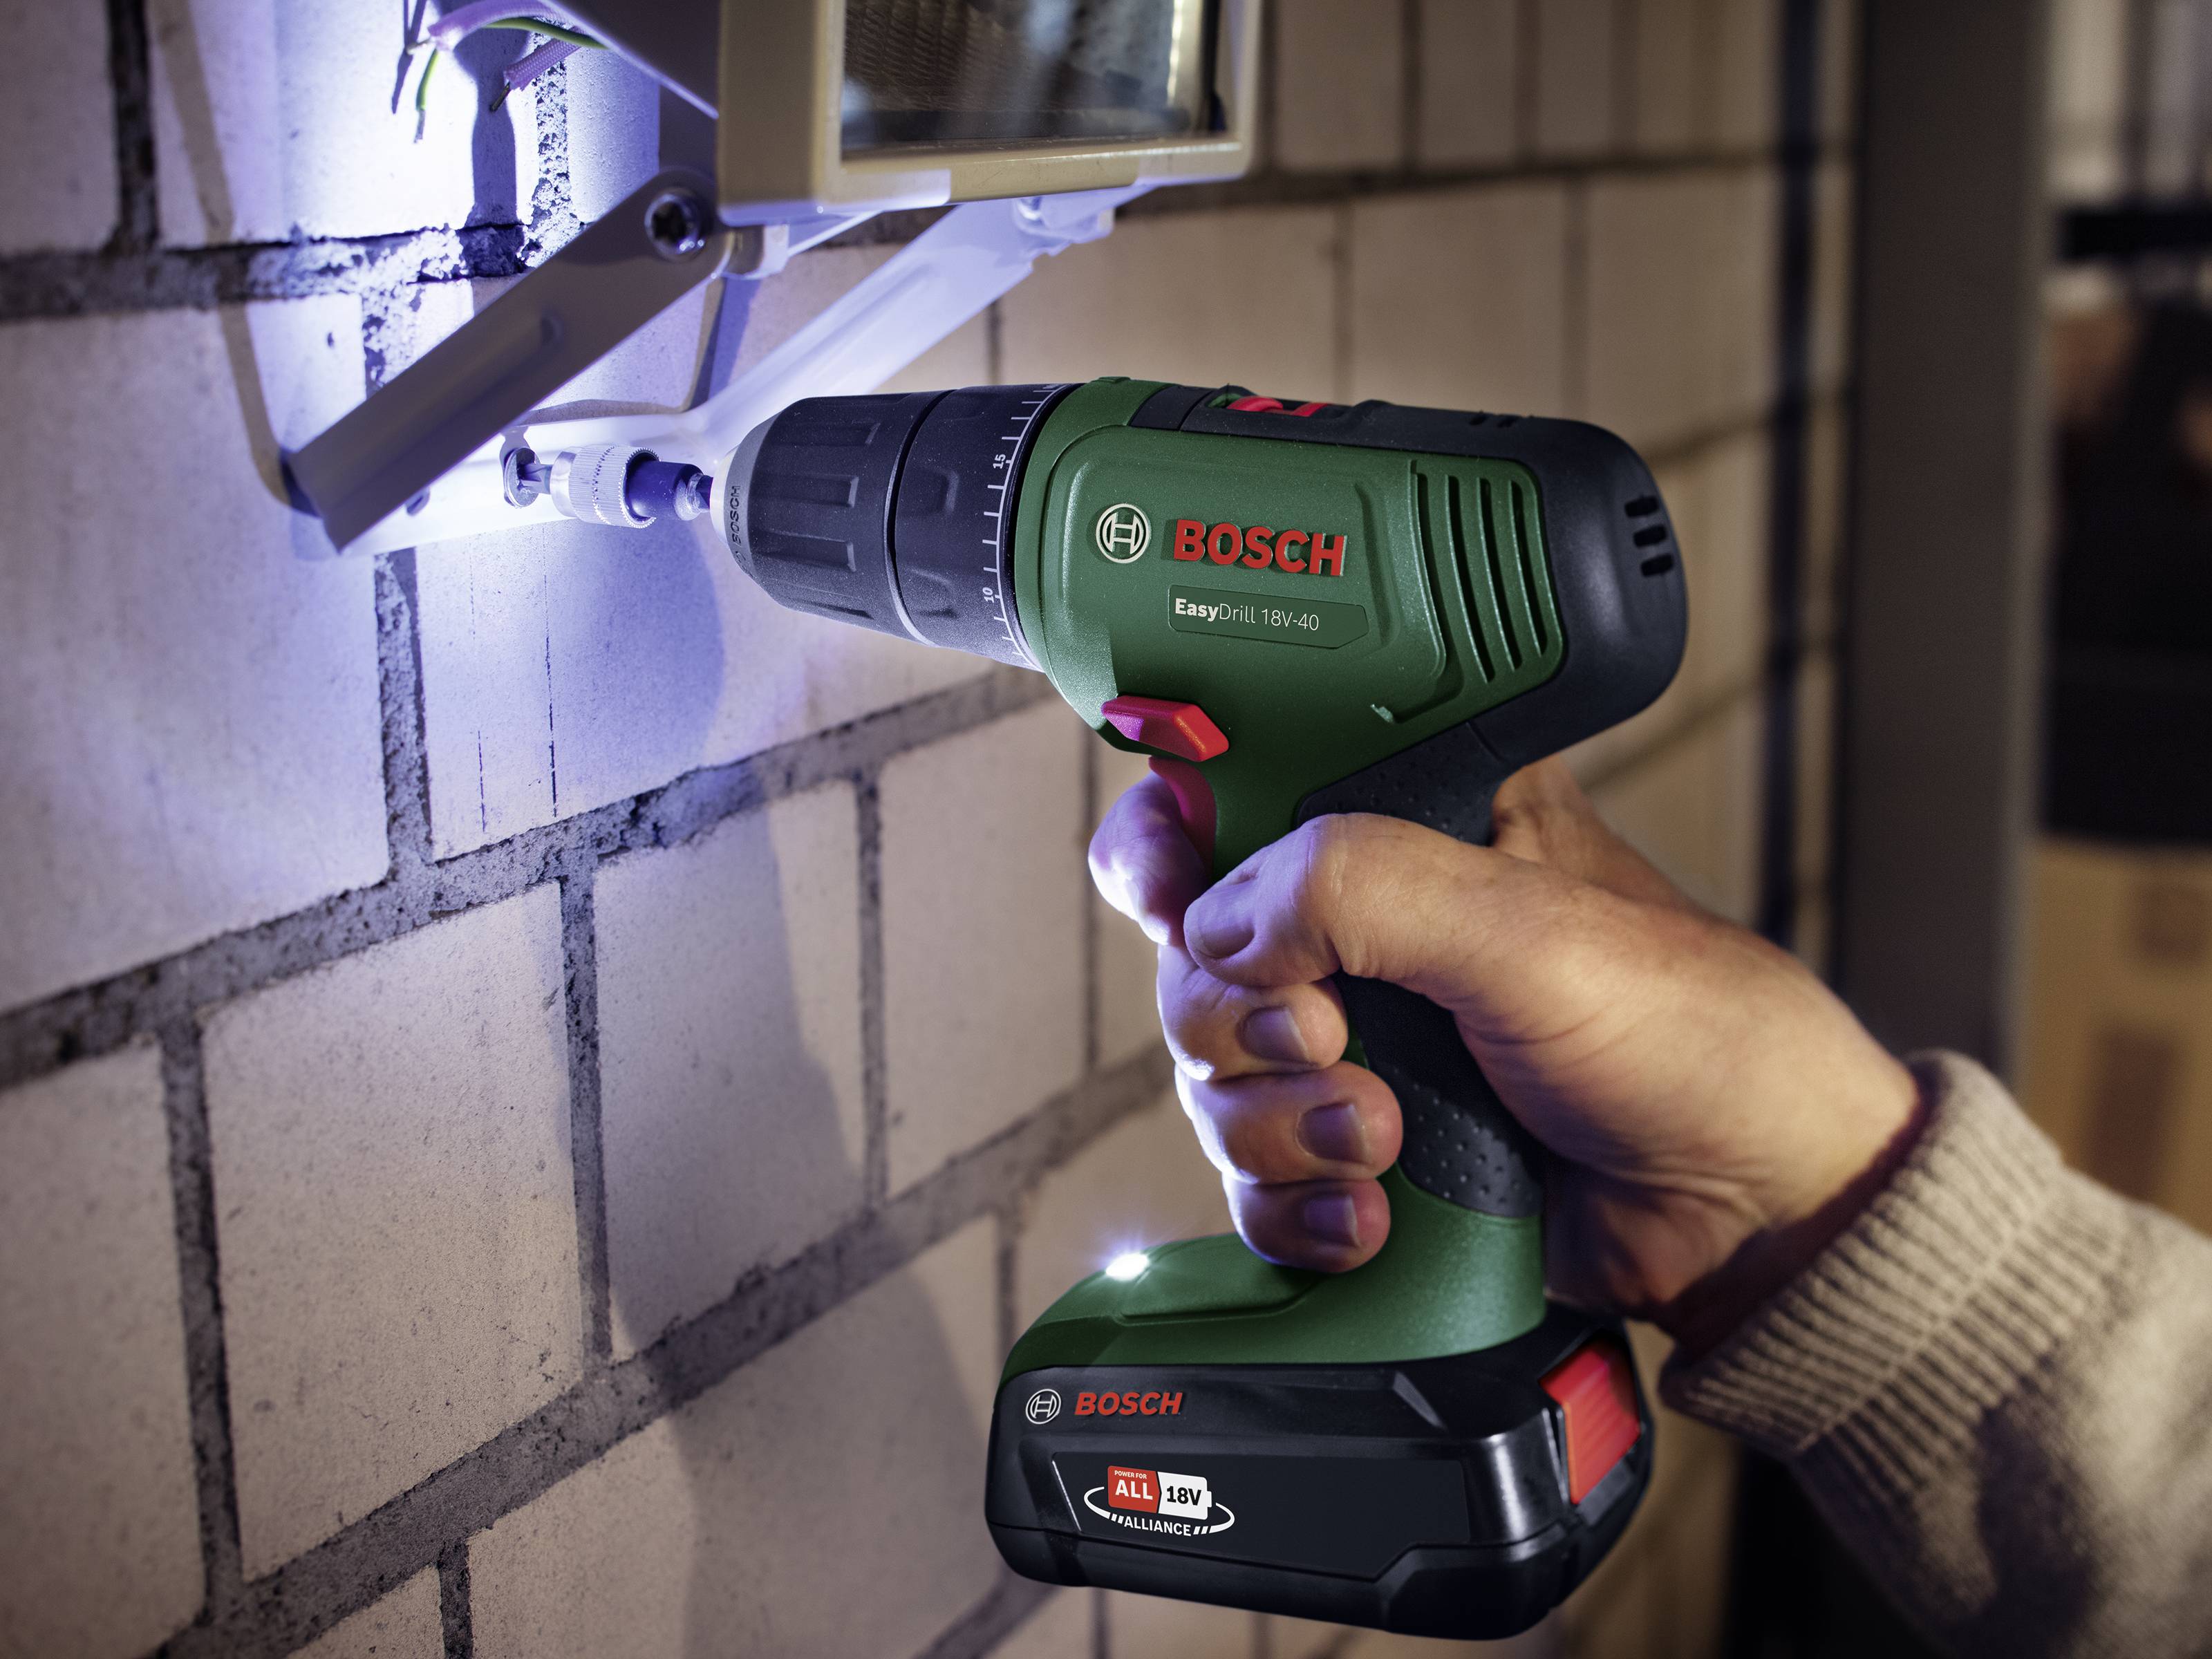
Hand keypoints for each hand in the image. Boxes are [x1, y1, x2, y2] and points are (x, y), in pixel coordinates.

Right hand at [1088, 757, 1922, 1352]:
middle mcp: (1369, 927)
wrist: (1747, 1214)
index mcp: (1412, 819)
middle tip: (1339, 1045)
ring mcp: (1361, 1043)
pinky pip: (1253, 1183)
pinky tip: (1369, 1219)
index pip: (1233, 797)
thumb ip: (1364, 884)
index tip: (1177, 902)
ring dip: (1281, 1127)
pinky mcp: (1361, 1151)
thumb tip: (1221, 924)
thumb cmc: (1690, 1038)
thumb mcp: (1526, 926)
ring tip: (1386, 1144)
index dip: (1173, 849)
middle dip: (1247, 1025)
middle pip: (1195, 961)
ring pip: (1215, 1079)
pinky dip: (1293, 1208)